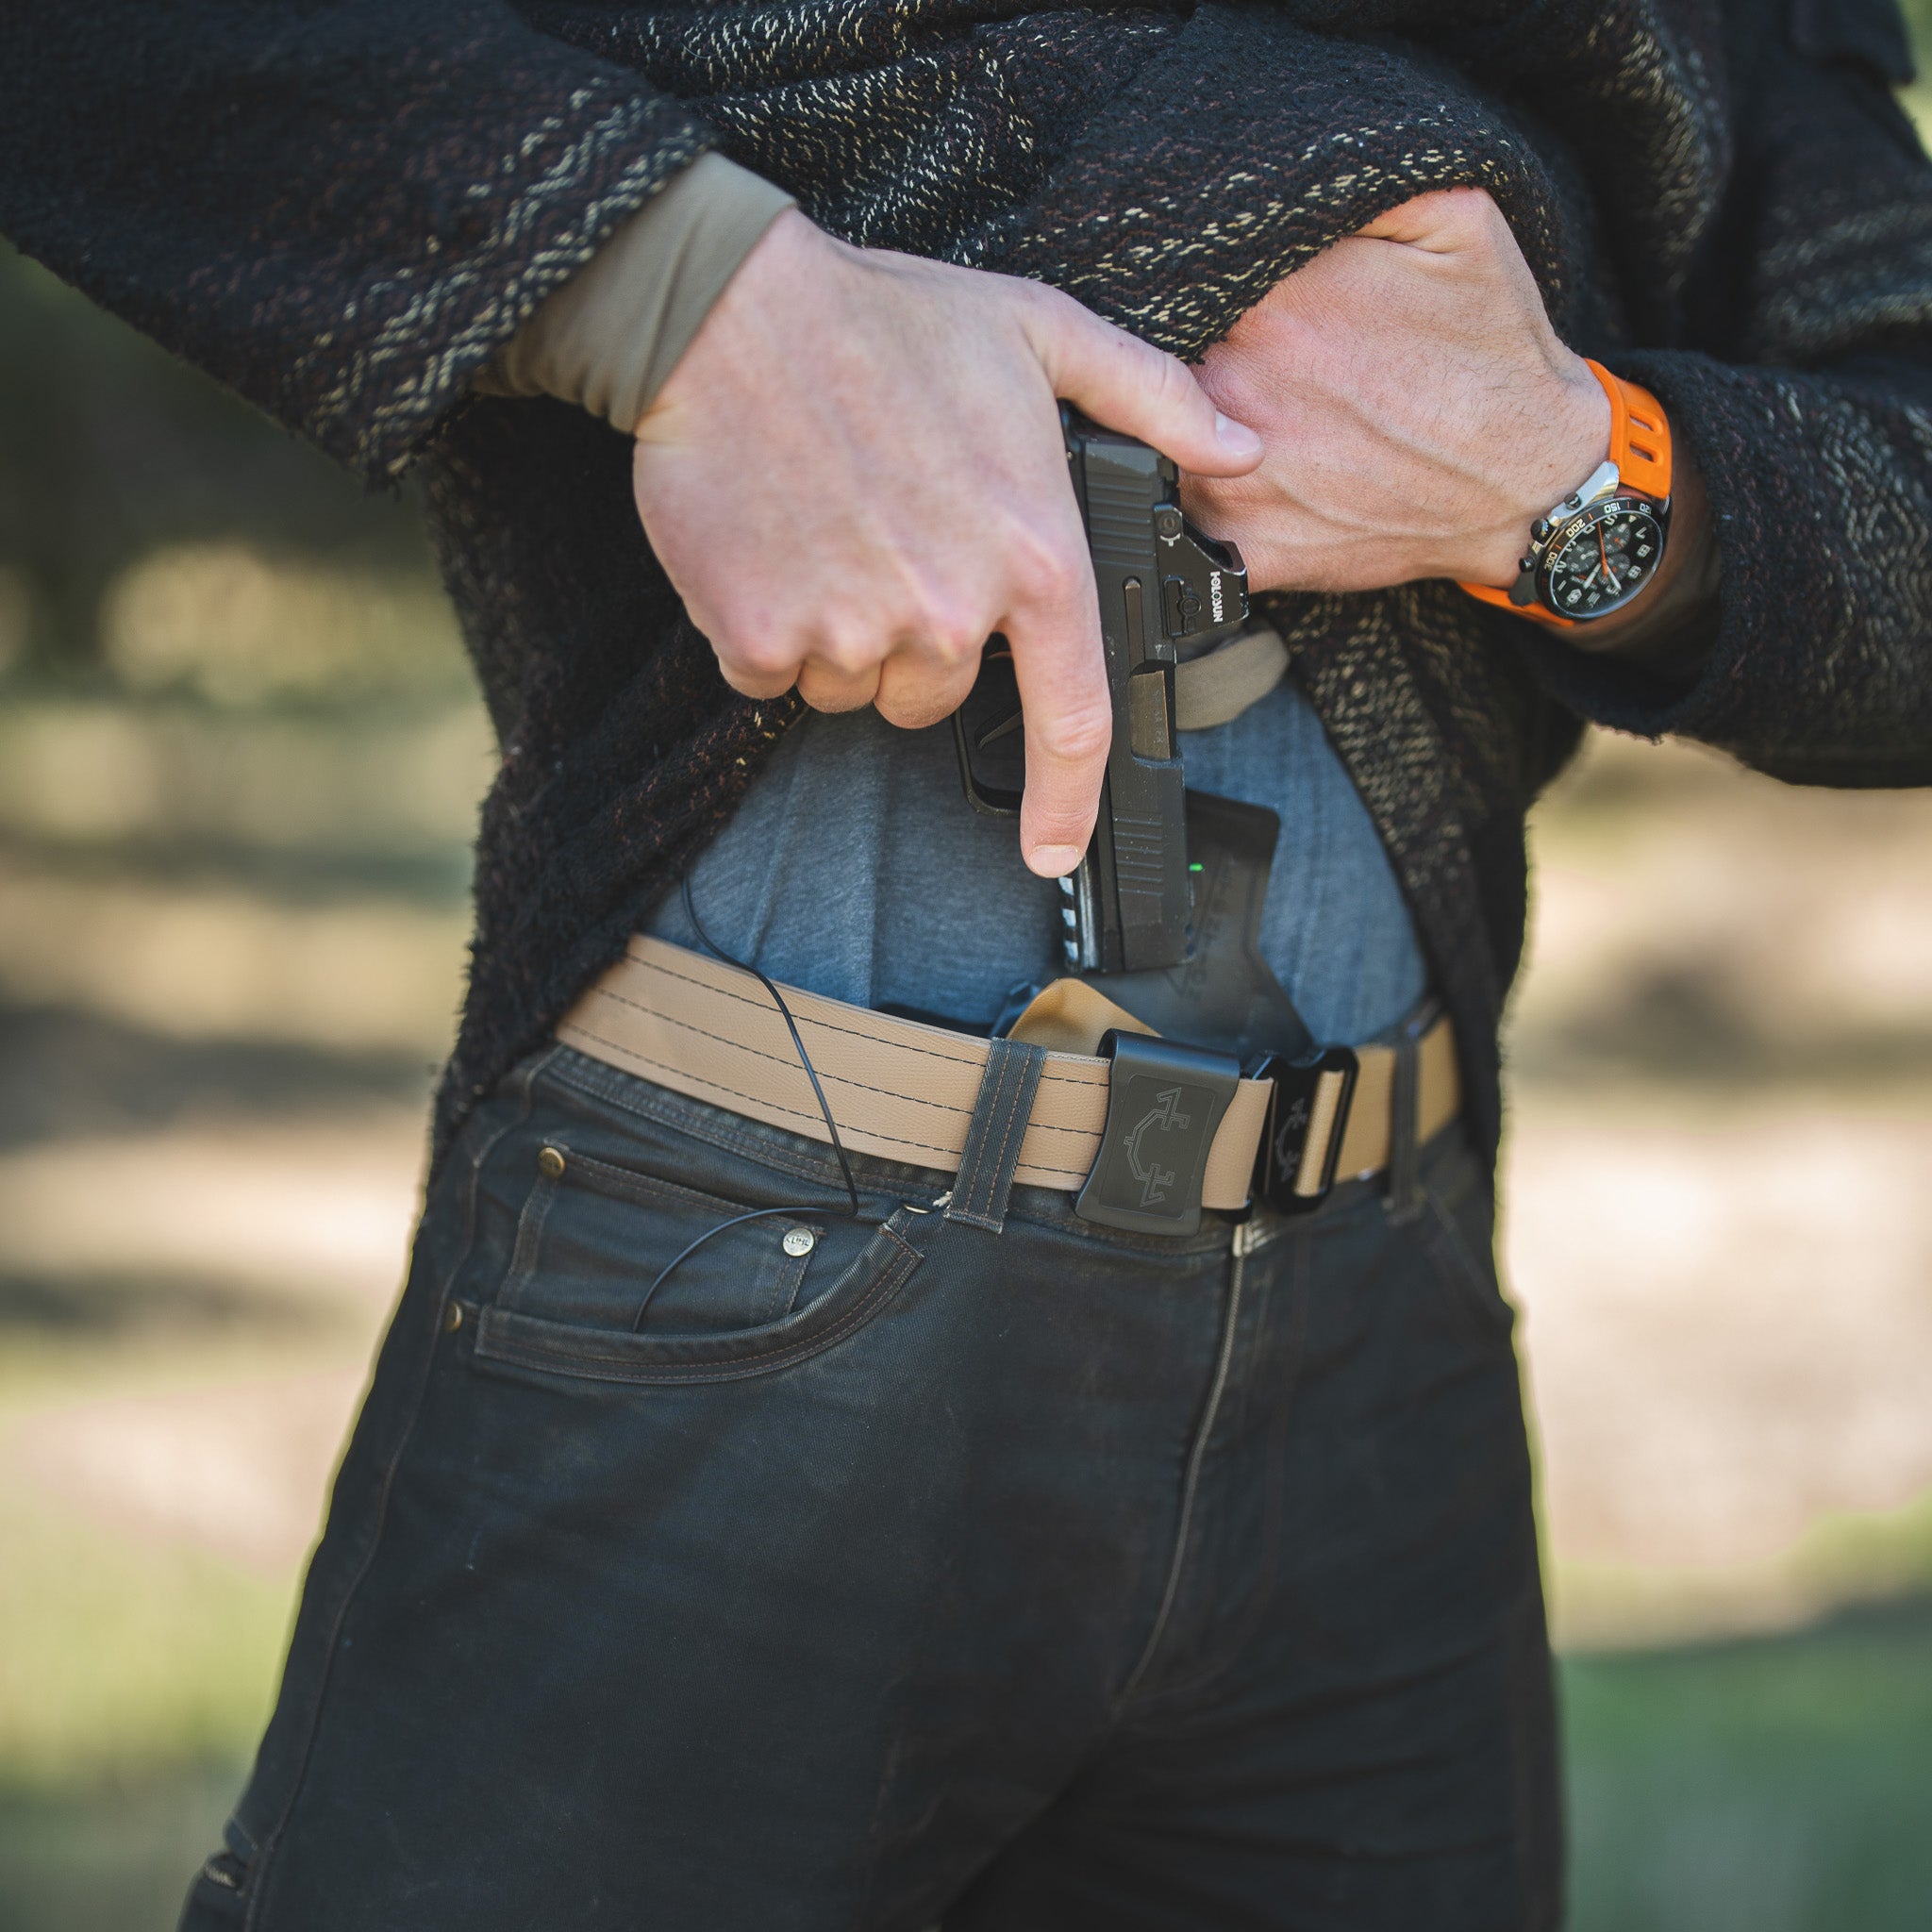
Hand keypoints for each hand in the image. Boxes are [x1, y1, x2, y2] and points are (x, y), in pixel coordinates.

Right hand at [633, 210, 1262, 875]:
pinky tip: (769, 541)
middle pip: (936, 696)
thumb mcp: (1041, 330)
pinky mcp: (762, 633)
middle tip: (886, 537)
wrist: (725, 311)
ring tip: (825, 526)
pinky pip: (771, 674)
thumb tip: (1237, 449)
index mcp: (1033, 555)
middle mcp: (951, 609)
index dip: (1068, 801)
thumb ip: (1150, 398)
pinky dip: (764, 627)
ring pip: (853, 688)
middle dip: (913, 641)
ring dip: (838, 635)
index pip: (1073, 716)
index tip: (1054, 846)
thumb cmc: (884, 318)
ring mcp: (855, 628)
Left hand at [1181, 189, 1609, 594]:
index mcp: (1275, 305)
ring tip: (1243, 414)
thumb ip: (1356, 186)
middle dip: (1175, 351)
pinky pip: (1180, 521)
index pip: (1174, 276)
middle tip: (1233, 356)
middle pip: (1152, 362)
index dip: (1182, 281)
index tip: (1203, 289)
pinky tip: (1233, 476)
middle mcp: (1240, 392)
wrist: (1531, 484)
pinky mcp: (1245, 548)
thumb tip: (1270, 172)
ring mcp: (1235, 479)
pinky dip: (1192, 499)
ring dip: (1171, 427)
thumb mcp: (1453, 223)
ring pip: (1156, 438)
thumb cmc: (1492, 358)